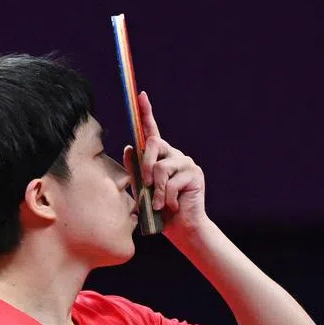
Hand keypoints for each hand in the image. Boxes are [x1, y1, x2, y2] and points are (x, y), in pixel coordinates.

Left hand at [122, 91, 208, 239]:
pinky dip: (165, 198)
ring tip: (158, 204)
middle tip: (144, 186)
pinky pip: (171, 182)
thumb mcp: (140, 190)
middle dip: (144, 166)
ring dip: (154, 190)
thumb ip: (135, 170)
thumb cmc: (158, 211)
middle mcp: (174, 155)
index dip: (147, 112)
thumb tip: (128, 147)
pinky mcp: (195, 174)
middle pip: (153, 144)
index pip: (151, 131)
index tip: (141, 95)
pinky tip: (171, 206)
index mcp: (160, 156)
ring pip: (160, 167)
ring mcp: (186, 163)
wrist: (180, 229)